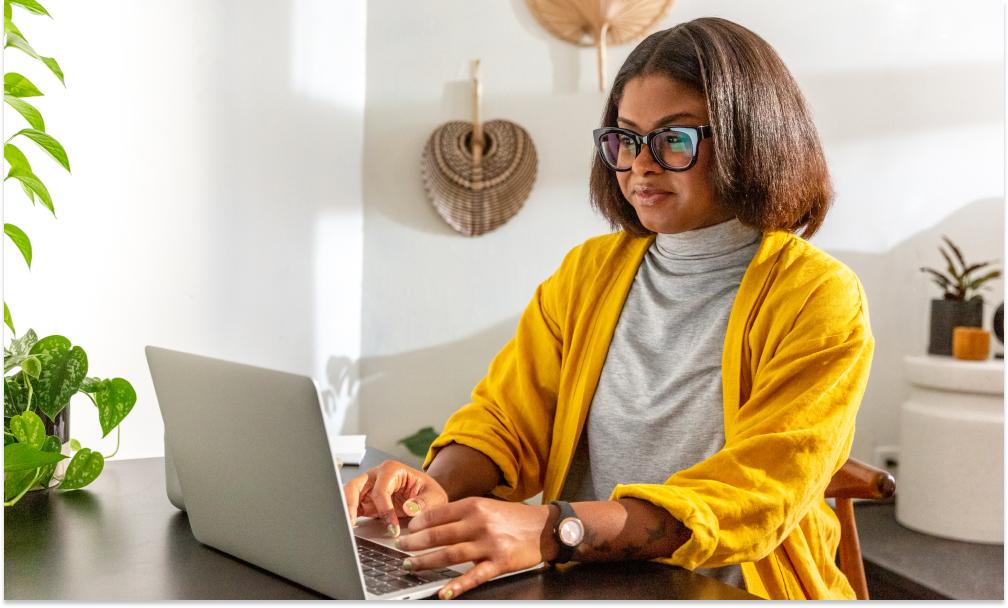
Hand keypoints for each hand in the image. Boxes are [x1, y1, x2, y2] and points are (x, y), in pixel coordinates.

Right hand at [343, 460, 448, 535]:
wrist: (427, 497)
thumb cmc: (429, 492)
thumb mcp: (434, 496)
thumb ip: (424, 502)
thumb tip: (410, 508)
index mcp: (392, 470)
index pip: (381, 490)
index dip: (385, 510)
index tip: (393, 528)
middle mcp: (376, 476)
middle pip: (355, 486)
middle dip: (350, 503)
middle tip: (350, 522)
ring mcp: (368, 489)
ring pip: (348, 496)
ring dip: (346, 510)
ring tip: (347, 527)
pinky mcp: (365, 502)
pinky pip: (352, 508)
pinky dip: (349, 517)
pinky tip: (350, 528)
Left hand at [397, 497, 557, 599]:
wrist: (546, 527)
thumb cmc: (516, 518)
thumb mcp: (488, 506)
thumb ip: (464, 513)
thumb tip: (433, 521)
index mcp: (475, 506)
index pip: (438, 514)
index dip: (418, 523)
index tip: (406, 530)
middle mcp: (480, 523)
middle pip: (439, 534)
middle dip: (415, 543)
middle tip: (401, 548)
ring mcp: (489, 544)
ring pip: (450, 554)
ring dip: (426, 561)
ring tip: (410, 565)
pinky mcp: (499, 563)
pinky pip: (474, 576)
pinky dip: (457, 585)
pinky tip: (444, 592)